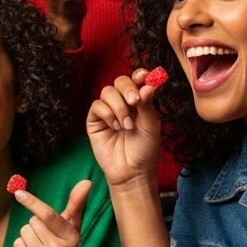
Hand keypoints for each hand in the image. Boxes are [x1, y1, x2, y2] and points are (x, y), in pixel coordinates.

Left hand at [12, 180, 90, 246]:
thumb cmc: (62, 241)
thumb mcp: (71, 223)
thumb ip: (76, 202)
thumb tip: (87, 181)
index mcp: (72, 238)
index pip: (48, 215)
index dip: (33, 203)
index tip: (19, 193)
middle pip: (33, 222)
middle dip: (36, 225)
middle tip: (45, 237)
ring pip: (24, 232)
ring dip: (28, 236)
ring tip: (38, 245)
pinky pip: (17, 244)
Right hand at [87, 68, 162, 189]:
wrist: (132, 170)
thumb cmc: (145, 149)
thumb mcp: (151, 125)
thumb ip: (147, 103)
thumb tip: (148, 83)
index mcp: (139, 101)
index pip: (137, 80)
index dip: (139, 75)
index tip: (144, 76)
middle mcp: (122, 103)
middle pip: (120, 81)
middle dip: (127, 88)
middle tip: (134, 101)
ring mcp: (107, 111)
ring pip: (107, 91)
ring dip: (119, 106)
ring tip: (126, 125)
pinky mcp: (95, 120)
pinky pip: (97, 105)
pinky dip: (107, 114)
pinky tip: (114, 127)